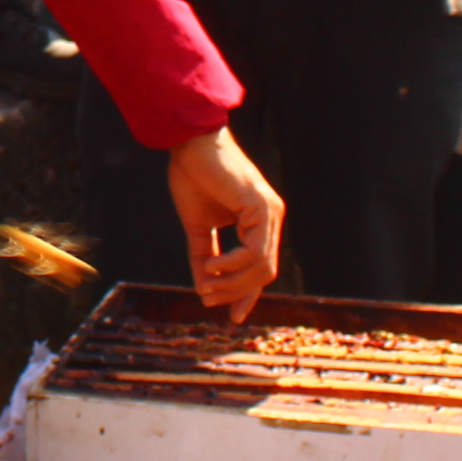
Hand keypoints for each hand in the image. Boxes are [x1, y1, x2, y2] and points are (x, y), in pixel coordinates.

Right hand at [166, 127, 283, 320]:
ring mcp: (270, 212)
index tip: (231, 315)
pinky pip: (254, 252)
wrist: (190, 144)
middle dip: (236, 293)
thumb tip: (205, 289)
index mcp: (260, 222)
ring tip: (207, 284)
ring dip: (232, 283)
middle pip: (264, 272)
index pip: (261, 267)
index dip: (247, 294)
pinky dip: (232, 265)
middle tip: (208, 298)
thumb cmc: (193, 177)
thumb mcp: (199, 227)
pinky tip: (212, 265)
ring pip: (261, 267)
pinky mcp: (261, 207)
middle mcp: (272, 218)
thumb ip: (204, 256)